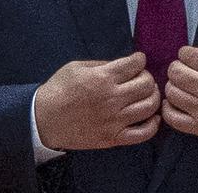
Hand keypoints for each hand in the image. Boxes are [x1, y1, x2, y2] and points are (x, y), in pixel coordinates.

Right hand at [34, 52, 160, 149]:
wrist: (44, 120)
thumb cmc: (59, 90)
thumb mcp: (77, 67)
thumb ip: (102, 65)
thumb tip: (124, 65)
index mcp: (102, 78)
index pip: (135, 65)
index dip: (139, 59)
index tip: (138, 60)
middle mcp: (112, 99)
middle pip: (147, 85)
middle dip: (147, 77)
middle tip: (141, 77)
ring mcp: (114, 120)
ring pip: (149, 107)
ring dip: (153, 97)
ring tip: (146, 94)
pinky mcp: (113, 138)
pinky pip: (143, 134)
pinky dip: (153, 124)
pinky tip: (152, 117)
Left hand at [161, 46, 197, 148]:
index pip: (187, 54)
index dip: (186, 54)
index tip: (190, 59)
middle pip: (175, 72)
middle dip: (177, 68)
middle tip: (184, 72)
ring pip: (171, 92)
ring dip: (173, 87)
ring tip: (182, 88)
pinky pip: (172, 118)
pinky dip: (168, 109)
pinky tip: (174, 103)